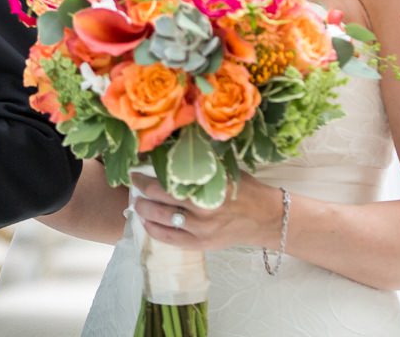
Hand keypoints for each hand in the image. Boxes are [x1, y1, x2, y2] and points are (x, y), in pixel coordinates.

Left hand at [132, 175, 284, 251]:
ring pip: (162, 222)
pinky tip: (147, 223)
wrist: (266, 218)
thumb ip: (200, 168)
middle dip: (142, 194)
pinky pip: (171, 240)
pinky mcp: (202, 245)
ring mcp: (201, 231)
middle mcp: (202, 212)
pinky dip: (155, 231)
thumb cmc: (246, 189)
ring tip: (137, 204)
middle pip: (161, 203)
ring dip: (145, 212)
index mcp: (207, 190)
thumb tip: (172, 154)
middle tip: (133, 185)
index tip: (136, 172)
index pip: (167, 184)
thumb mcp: (225, 171)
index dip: (146, 179)